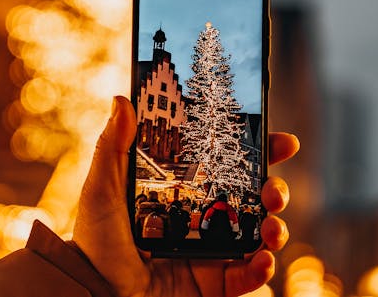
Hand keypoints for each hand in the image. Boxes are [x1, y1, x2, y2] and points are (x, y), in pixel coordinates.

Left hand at [73, 96, 298, 296]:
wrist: (96, 295)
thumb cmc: (96, 241)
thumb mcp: (104, 188)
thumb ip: (113, 146)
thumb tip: (122, 100)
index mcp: (187, 190)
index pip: (228, 164)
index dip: (258, 151)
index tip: (281, 140)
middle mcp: (205, 216)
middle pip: (254, 197)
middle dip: (276, 189)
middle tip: (275, 190)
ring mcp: (212, 250)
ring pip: (259, 234)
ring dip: (276, 228)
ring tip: (272, 228)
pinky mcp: (213, 283)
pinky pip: (246, 276)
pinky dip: (261, 268)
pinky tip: (262, 260)